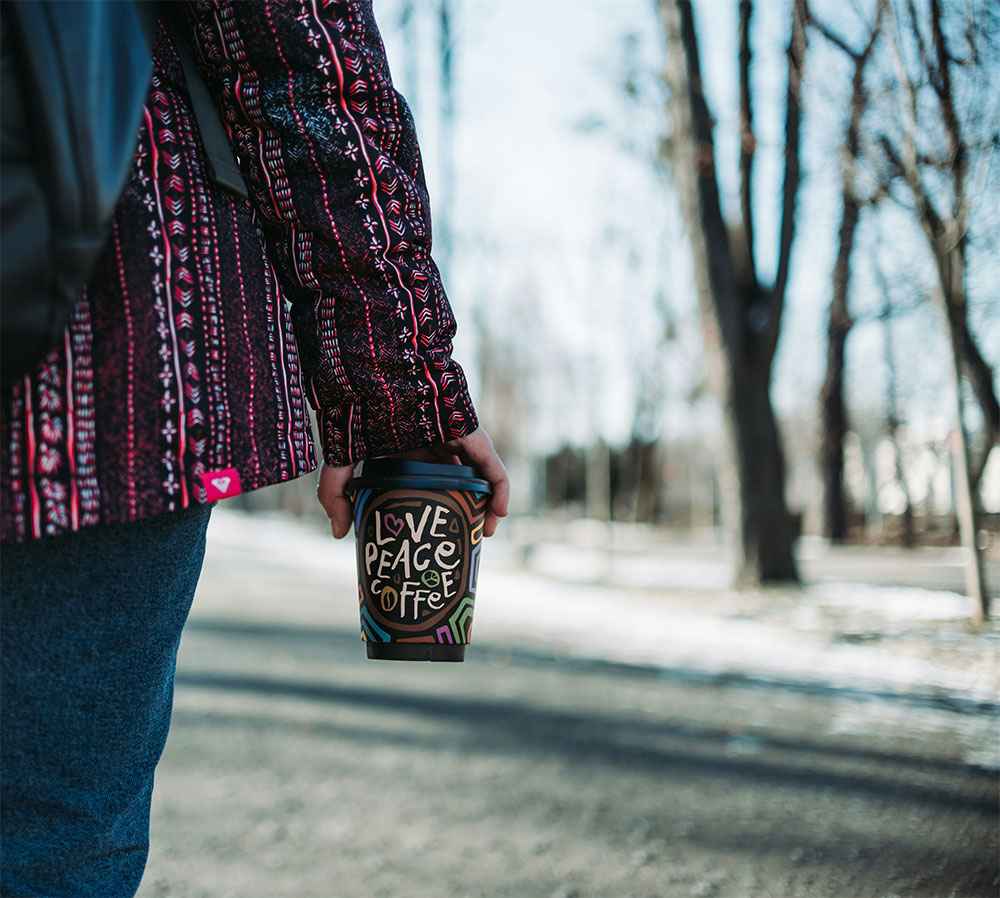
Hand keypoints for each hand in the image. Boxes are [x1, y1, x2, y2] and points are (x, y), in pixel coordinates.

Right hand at [317, 426, 509, 539]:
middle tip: (459, 539)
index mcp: (407, 453)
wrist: (379, 380)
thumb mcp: (341, 460)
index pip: (423, 485)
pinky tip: (499, 513)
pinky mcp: (473, 437)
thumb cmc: (358, 413)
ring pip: (477, 478)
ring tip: (483, 534)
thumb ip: (335, 495)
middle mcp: (434, 448)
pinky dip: (500, 489)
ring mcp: (456, 442)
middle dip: (460, 511)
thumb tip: (339, 534)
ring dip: (484, 505)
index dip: (427, 510)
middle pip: (454, 484)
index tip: (425, 537)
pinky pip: (493, 466)